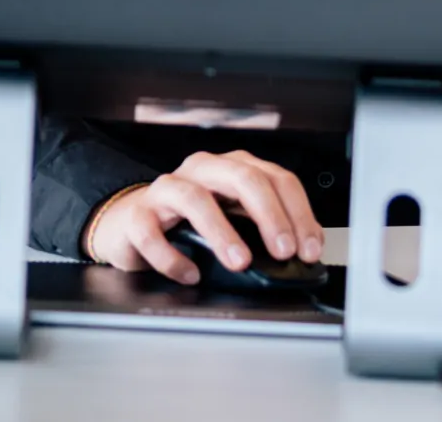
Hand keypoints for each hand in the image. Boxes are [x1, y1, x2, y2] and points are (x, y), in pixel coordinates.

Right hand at [81, 150, 324, 282]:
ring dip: (221, 231)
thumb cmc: (189, 223)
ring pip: (195, 198)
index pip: (275, 178)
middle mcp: (201, 171)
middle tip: (283, 251)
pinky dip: (173, 257)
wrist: (132, 225)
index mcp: (231, 168)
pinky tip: (190, 273)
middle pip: (241, 178)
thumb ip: (265, 228)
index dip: (298, 213)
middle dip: (269, 215)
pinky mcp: (137, 215)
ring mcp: (166, 190)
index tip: (309, 248)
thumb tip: (304, 253)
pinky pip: (152, 233)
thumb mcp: (234, 218)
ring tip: (240, 261)